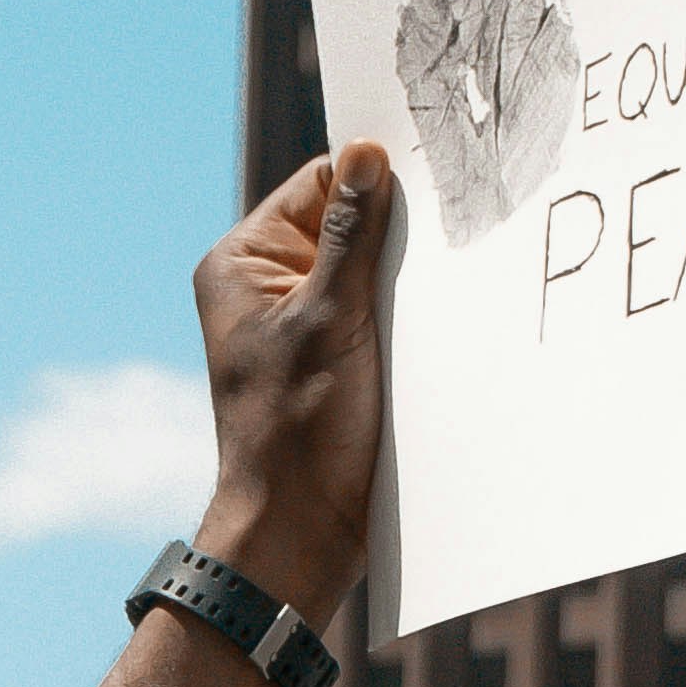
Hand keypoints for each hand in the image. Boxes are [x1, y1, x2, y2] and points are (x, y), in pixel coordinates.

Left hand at [195, 143, 394, 621]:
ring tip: (435, 297)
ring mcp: (304, 326)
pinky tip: (437, 327)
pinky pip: (380, 317)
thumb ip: (351, 235)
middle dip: (396, 235)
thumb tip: (367, 155)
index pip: (318, 185)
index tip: (425, 185)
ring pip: (372, 273)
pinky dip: (409, 319)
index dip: (370, 181)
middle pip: (348, 225)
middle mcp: (268, 287)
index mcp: (242, 264)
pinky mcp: (338, 362)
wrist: (302, 532)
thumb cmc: (298, 430)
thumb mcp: (328, 318)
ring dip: (406, 283)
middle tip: (443, 241)